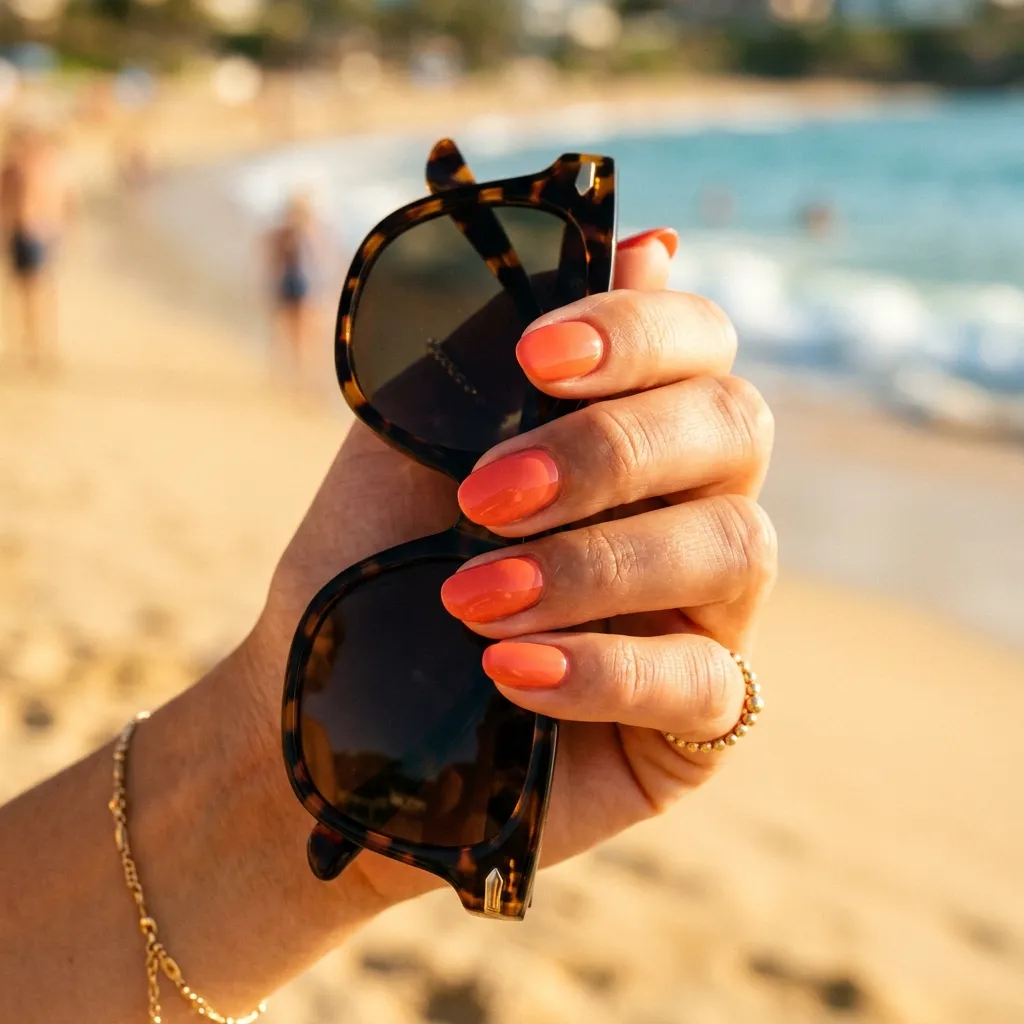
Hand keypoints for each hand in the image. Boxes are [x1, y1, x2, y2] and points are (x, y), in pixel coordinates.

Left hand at [252, 227, 776, 904]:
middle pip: (733, 429)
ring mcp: (705, 616)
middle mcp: (687, 508)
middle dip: (608, 452)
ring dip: (595, 563)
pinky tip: (509, 674)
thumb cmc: (372, 568)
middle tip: (483, 497)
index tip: (536, 358)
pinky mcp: (696, 720)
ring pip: (736, 547)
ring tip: (471, 599)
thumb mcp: (409, 452)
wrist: (329, 712)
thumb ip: (500, 356)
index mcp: (629, 431)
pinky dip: (603, 670)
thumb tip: (651, 244)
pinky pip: (705, 685)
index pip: (696, 344)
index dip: (639, 333)